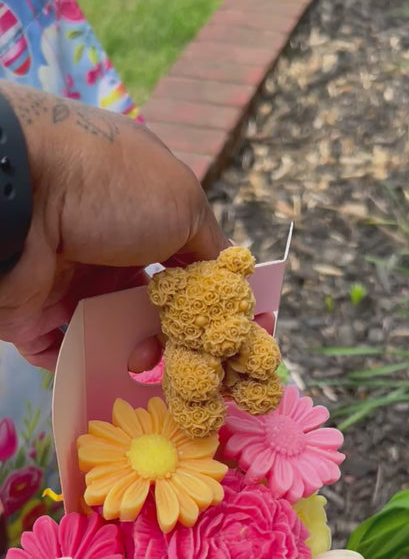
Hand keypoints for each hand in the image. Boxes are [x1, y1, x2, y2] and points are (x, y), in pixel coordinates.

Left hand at [0, 84, 228, 370]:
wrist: (18, 199)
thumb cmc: (108, 187)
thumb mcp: (182, 203)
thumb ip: (210, 248)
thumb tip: (227, 282)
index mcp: (142, 210)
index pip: (186, 262)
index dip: (212, 298)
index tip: (236, 334)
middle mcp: (106, 243)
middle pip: (152, 304)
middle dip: (177, 336)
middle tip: (194, 361)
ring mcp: (69, 280)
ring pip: (114, 332)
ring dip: (135, 353)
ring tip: (142, 362)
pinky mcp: (33, 314)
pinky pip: (66, 350)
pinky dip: (87, 366)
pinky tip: (111, 372)